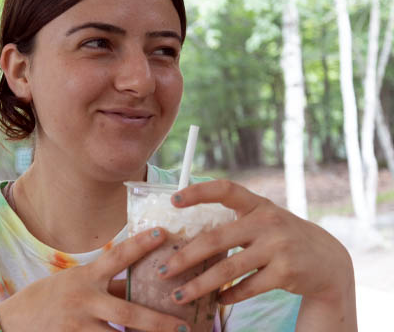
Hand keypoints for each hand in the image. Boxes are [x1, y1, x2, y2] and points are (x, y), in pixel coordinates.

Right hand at [0, 228, 190, 331]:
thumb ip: (107, 285)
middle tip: (184, 327)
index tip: (162, 233)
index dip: (140, 244)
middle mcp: (84, 300)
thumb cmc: (49, 298)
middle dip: (158, 322)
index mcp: (86, 277)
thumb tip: (139, 285)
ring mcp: (79, 326)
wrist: (13, 322)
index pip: (117, 256)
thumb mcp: (76, 283)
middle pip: (127, 313)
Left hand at [159, 180, 355, 329]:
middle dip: (184, 257)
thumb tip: (185, 235)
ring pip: (228, 269)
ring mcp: (278, 247)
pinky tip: (216, 301)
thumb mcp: (263, 219)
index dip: (198, 192)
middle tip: (162, 270)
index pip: (225, 189)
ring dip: (199, 285)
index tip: (173, 199)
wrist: (327, 260)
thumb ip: (233, 221)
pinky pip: (248, 287)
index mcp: (257, 204)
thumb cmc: (281, 237)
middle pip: (215, 239)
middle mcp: (267, 222)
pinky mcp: (286, 272)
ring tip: (178, 296)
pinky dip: (228, 296)